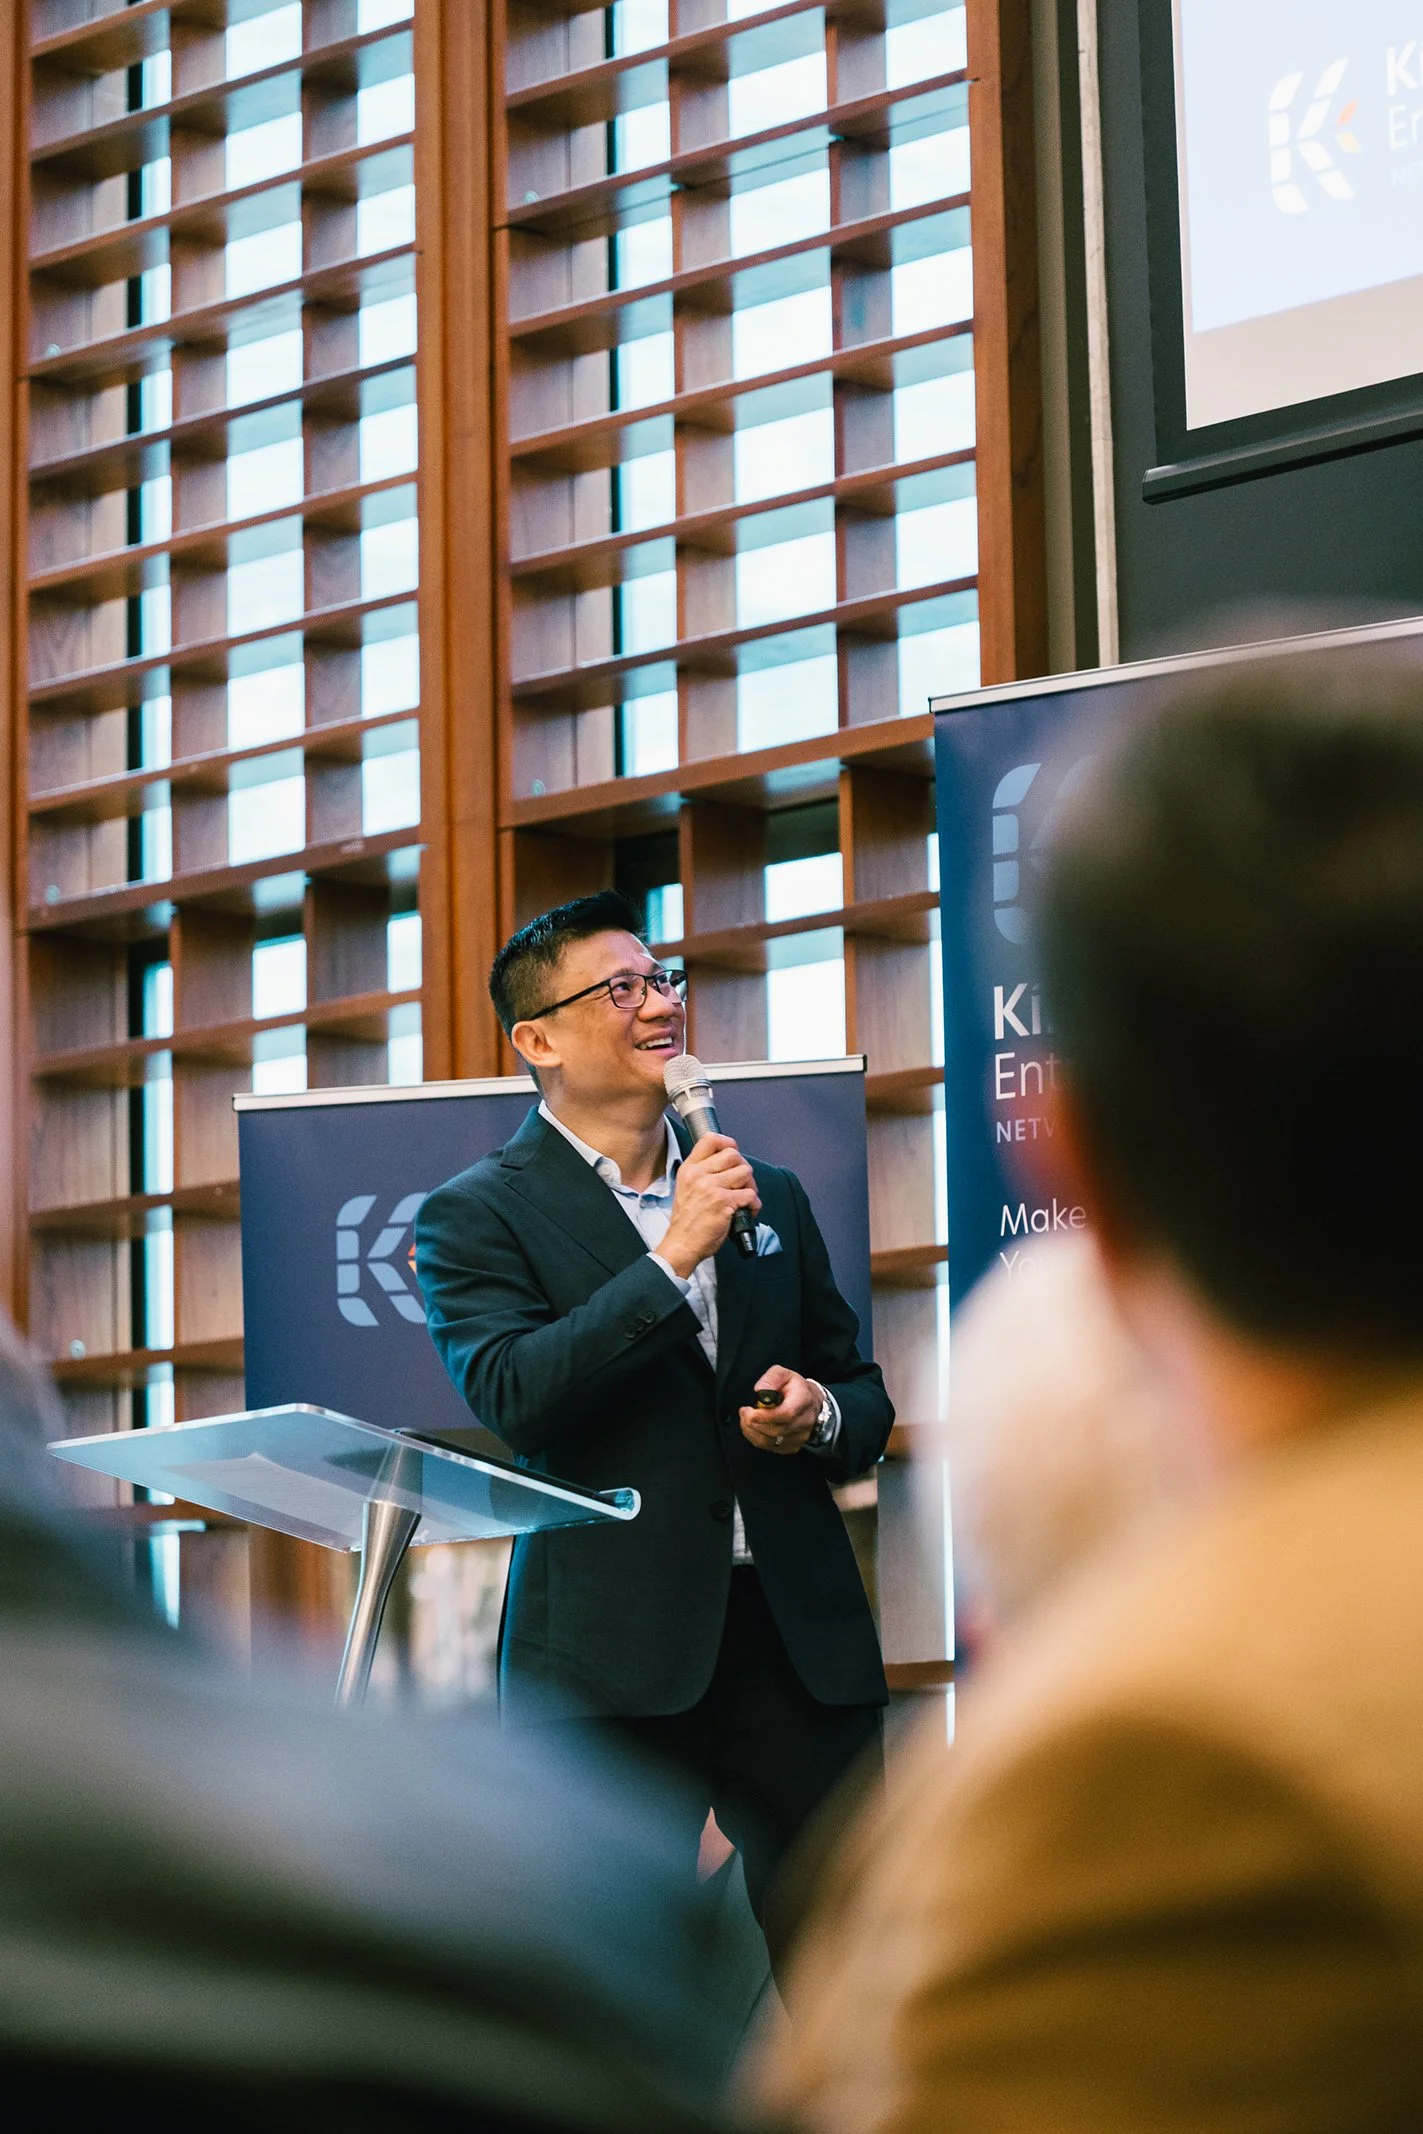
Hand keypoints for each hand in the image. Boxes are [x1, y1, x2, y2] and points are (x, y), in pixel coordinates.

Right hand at [660, 1134, 760, 1277]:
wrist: (682, 1244)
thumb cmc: (686, 1221)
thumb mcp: (686, 1188)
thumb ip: (702, 1173)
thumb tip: (726, 1163)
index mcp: (689, 1169)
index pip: (710, 1139)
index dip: (728, 1143)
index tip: (733, 1153)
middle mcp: (699, 1175)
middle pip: (733, 1154)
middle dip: (743, 1168)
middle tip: (742, 1183)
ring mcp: (711, 1188)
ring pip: (745, 1172)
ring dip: (750, 1186)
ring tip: (744, 1198)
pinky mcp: (724, 1203)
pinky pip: (751, 1195)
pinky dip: (754, 1205)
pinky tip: (746, 1211)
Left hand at [740, 1366, 820, 1456]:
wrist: (812, 1403)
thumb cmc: (796, 1388)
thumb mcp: (784, 1374)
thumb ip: (771, 1378)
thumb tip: (759, 1390)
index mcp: (803, 1401)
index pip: (786, 1414)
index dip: (764, 1416)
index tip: (748, 1411)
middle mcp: (804, 1422)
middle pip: (775, 1430)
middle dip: (752, 1423)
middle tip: (744, 1412)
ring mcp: (799, 1437)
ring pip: (770, 1441)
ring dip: (751, 1431)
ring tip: (746, 1419)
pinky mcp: (792, 1447)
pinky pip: (770, 1447)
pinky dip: (756, 1438)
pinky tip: (754, 1428)